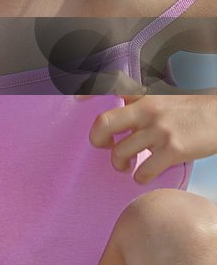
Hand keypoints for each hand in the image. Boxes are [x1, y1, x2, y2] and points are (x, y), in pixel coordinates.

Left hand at [88, 83, 216, 183]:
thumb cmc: (190, 111)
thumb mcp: (162, 99)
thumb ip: (139, 103)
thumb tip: (117, 111)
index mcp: (143, 98)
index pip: (109, 87)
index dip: (87, 90)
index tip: (75, 99)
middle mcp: (147, 111)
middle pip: (104, 124)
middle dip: (96, 139)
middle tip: (102, 146)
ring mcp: (159, 131)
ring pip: (121, 151)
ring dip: (118, 163)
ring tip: (124, 165)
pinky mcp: (174, 150)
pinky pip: (145, 170)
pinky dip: (140, 177)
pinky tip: (143, 176)